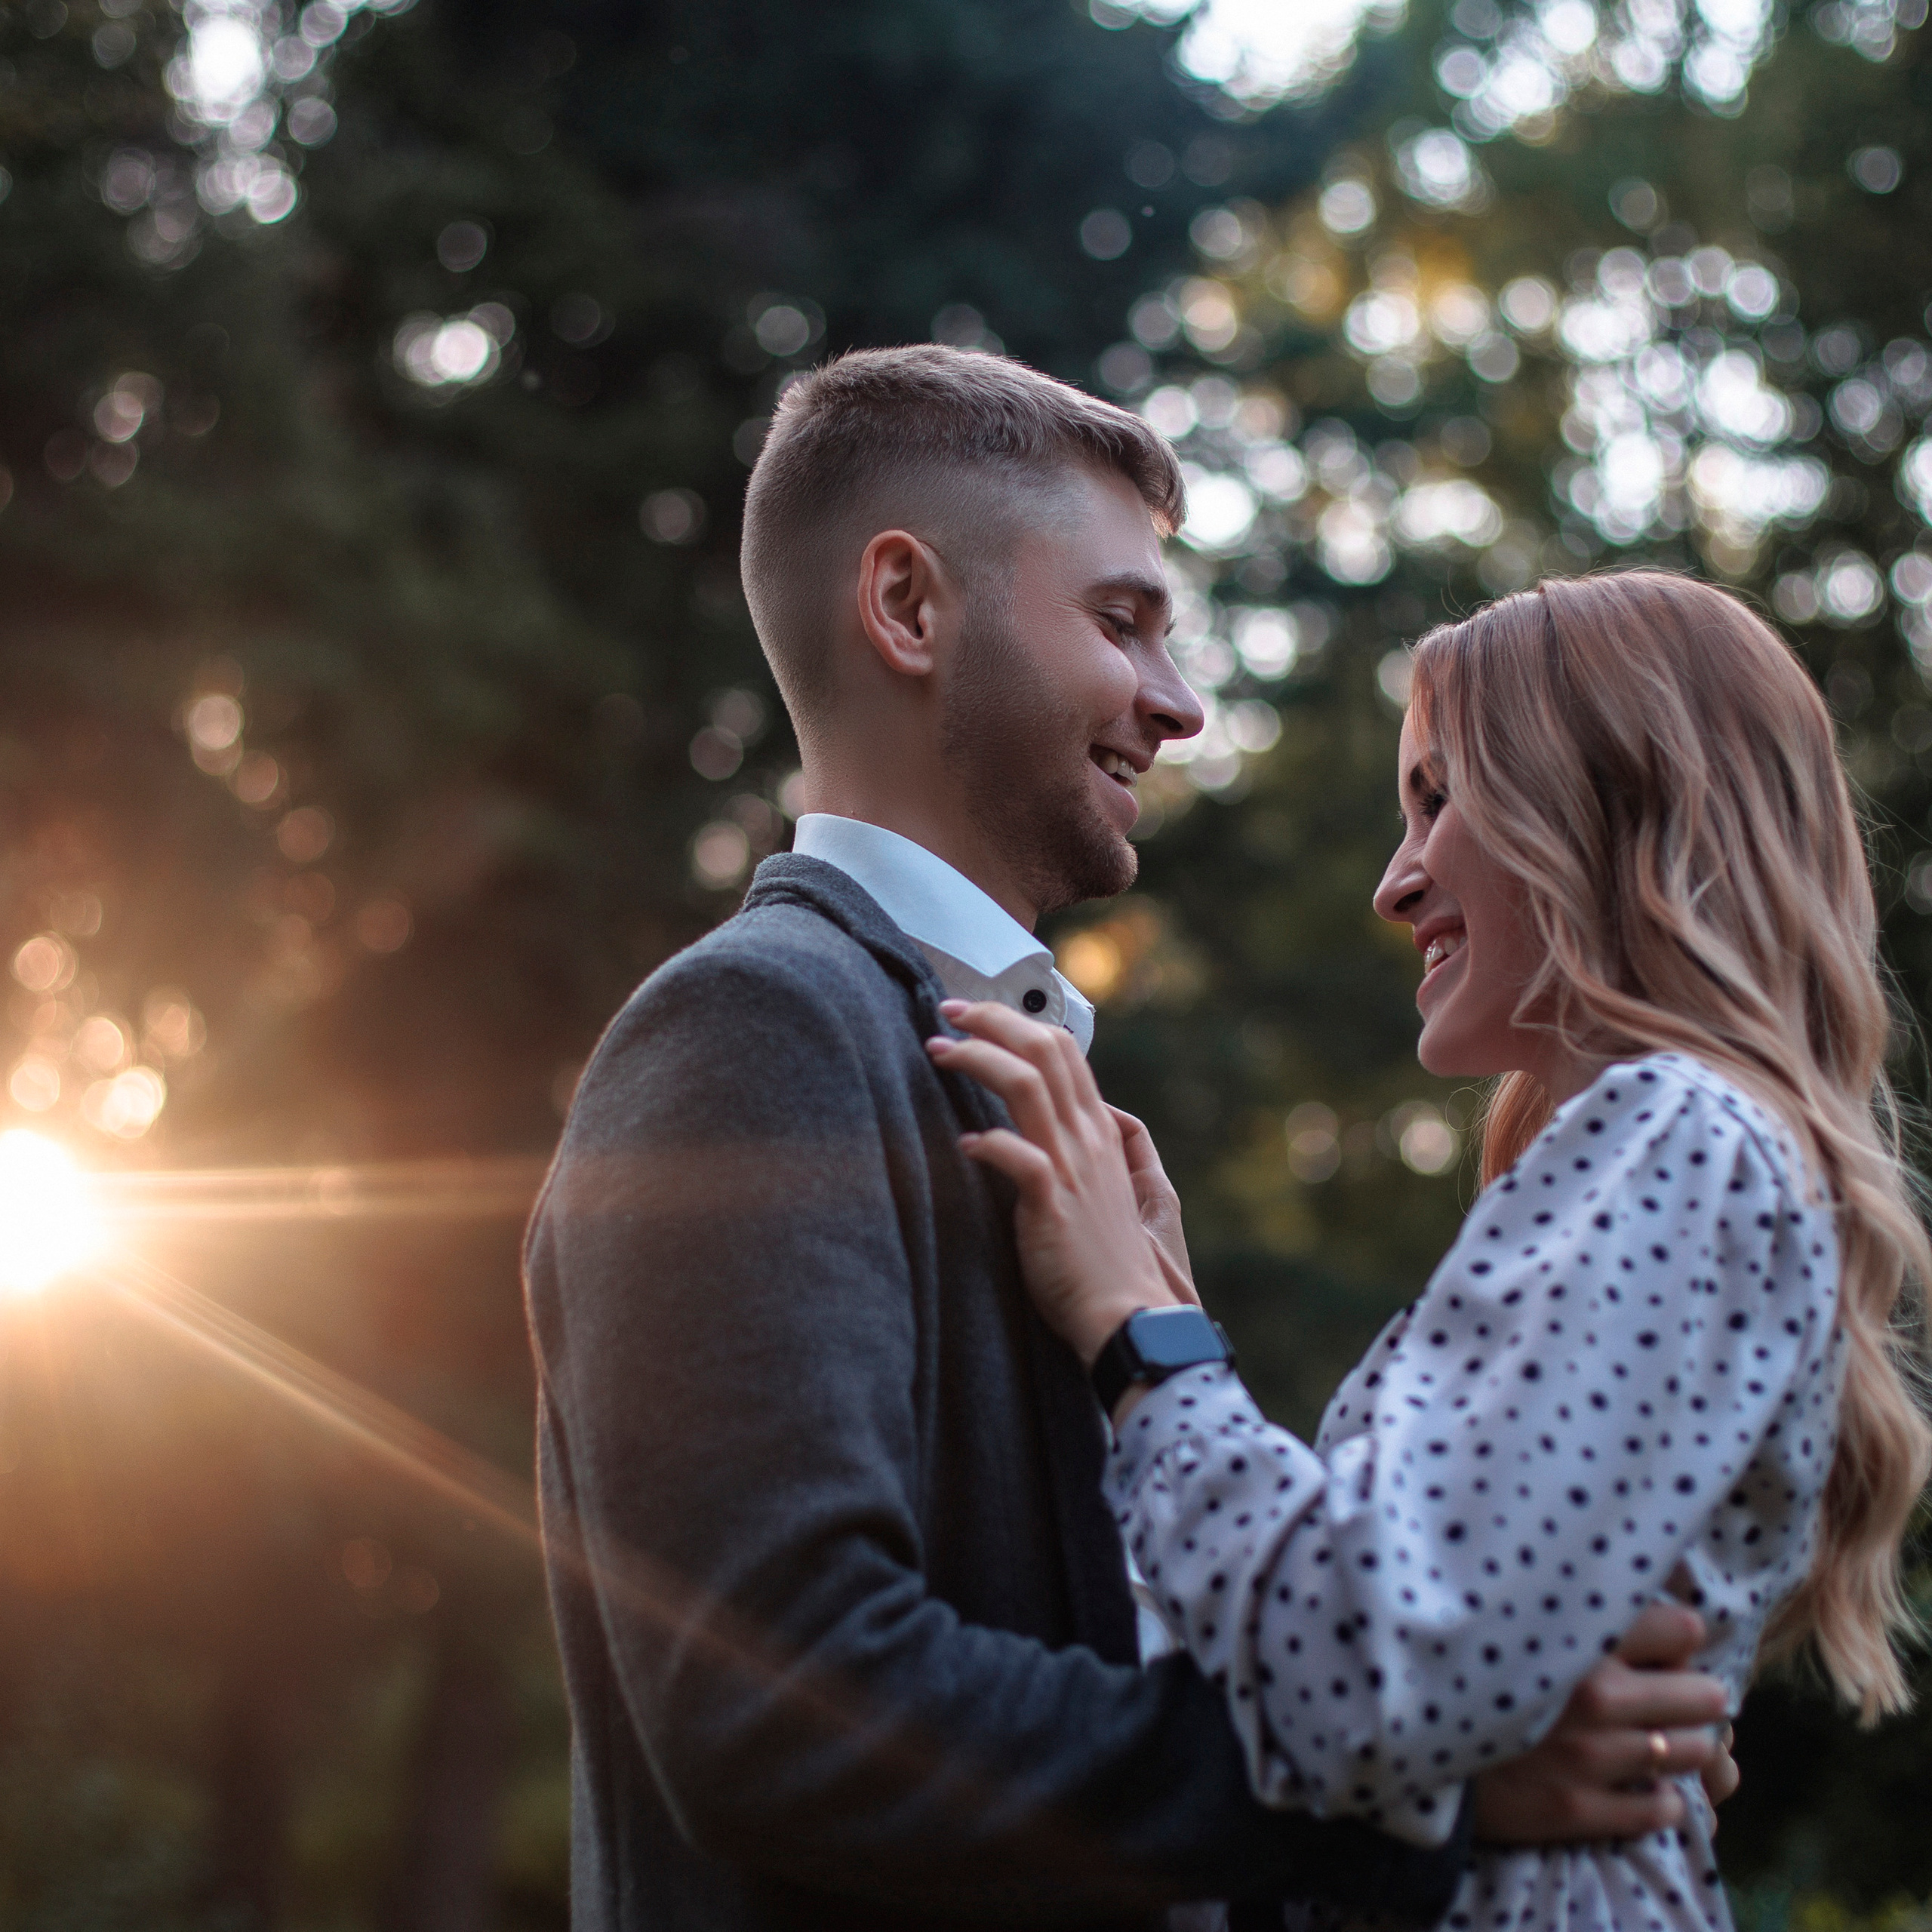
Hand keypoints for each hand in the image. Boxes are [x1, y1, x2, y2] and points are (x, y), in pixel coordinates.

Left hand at [926, 1001, 1181, 1363]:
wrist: (1125, 1314)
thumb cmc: (1099, 1260)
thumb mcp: (1093, 1190)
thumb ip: (1068, 1150)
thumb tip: (1027, 1124)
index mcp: (1099, 1130)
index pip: (1063, 1050)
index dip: (1017, 1021)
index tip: (975, 1014)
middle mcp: (1088, 1138)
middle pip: (1043, 1050)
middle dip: (992, 1020)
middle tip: (948, 1012)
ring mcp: (1073, 1167)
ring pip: (1026, 1085)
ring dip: (978, 1059)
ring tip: (939, 1051)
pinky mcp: (1053, 1204)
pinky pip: (1018, 1156)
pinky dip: (987, 1142)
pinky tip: (961, 1145)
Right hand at [1473, 1603, 1735, 1843]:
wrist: (1403, 1733)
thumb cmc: (1460, 1661)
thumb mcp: (1514, 1611)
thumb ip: (1572, 1600)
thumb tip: (1632, 1594)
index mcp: (1578, 1635)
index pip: (1684, 1630)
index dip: (1676, 1641)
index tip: (1656, 1651)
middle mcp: (1595, 1695)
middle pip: (1704, 1696)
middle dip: (1692, 1697)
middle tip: (1669, 1699)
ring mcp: (1589, 1758)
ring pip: (1691, 1754)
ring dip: (1680, 1748)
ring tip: (1653, 1740)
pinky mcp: (1577, 1809)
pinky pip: (1663, 1810)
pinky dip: (1662, 1800)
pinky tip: (1637, 1785)